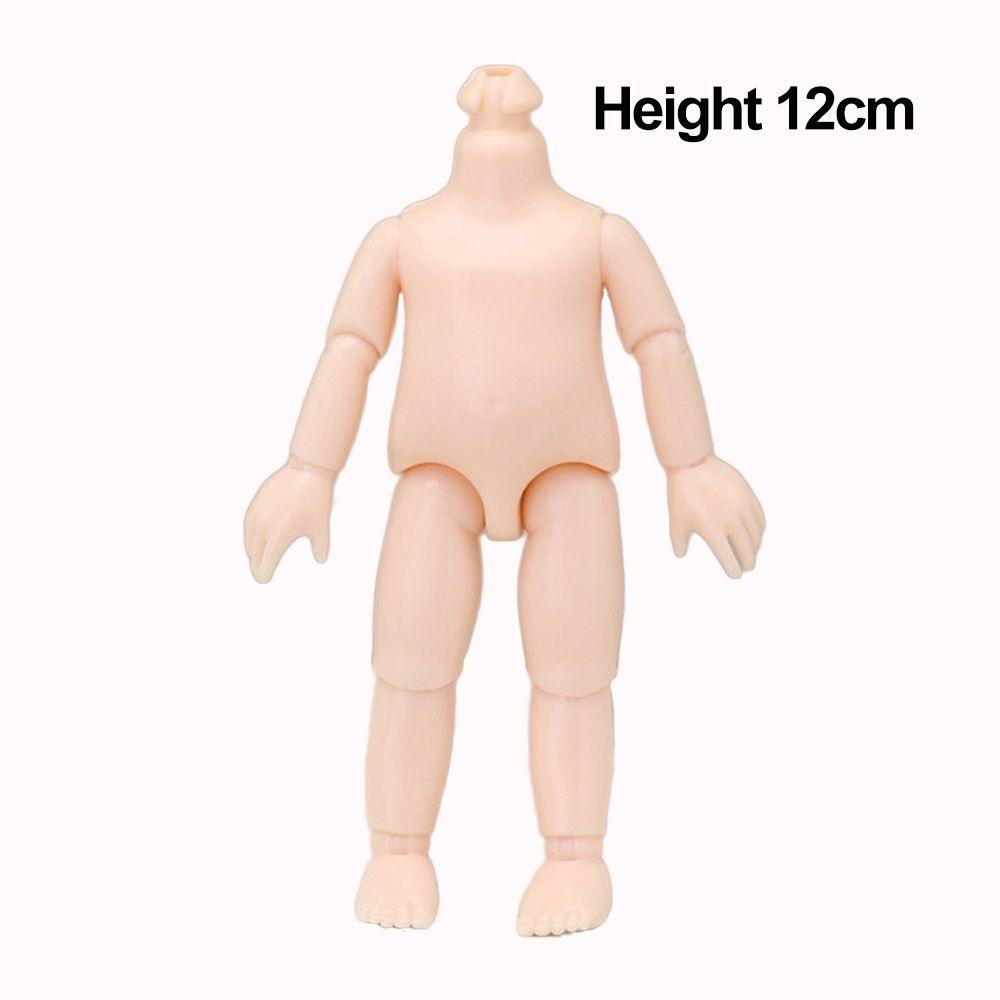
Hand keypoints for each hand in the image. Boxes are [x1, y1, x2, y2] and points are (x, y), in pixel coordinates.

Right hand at [244, 459, 335, 582]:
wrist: (307, 471)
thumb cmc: (317, 502)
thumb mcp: (322, 528)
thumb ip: (320, 548)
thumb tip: (320, 560)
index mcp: (278, 539)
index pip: (263, 566)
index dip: (264, 575)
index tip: (265, 578)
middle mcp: (262, 530)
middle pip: (253, 557)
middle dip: (257, 565)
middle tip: (261, 572)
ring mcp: (255, 517)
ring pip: (248, 543)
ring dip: (253, 552)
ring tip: (260, 556)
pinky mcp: (253, 506)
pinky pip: (247, 528)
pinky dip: (251, 537)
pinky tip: (257, 538)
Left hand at [666, 455, 764, 578]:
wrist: (692, 464)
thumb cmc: (681, 495)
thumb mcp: (676, 521)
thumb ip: (679, 542)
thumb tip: (681, 554)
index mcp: (713, 532)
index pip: (730, 560)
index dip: (733, 570)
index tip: (735, 574)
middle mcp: (732, 522)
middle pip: (747, 551)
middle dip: (748, 562)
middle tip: (747, 567)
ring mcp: (742, 509)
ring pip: (756, 536)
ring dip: (755, 548)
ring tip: (751, 552)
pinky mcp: (749, 496)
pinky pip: (760, 519)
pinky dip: (759, 530)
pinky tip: (756, 534)